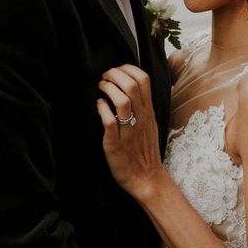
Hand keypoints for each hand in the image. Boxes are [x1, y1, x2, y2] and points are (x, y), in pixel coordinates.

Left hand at [96, 64, 163, 200]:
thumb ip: (142, 107)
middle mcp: (141, 118)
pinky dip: (102, 109)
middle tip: (105, 77)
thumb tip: (129, 89)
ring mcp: (129, 130)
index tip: (117, 71)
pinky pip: (110, 122)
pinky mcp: (116, 143)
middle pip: (132, 85)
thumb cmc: (145, 151)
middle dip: (115, 75)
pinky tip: (99, 105)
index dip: (128, 69)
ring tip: (101, 87)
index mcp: (149, 112)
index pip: (144, 80)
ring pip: (123, 101)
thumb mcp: (149, 124)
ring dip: (108, 89)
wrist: (147, 178)